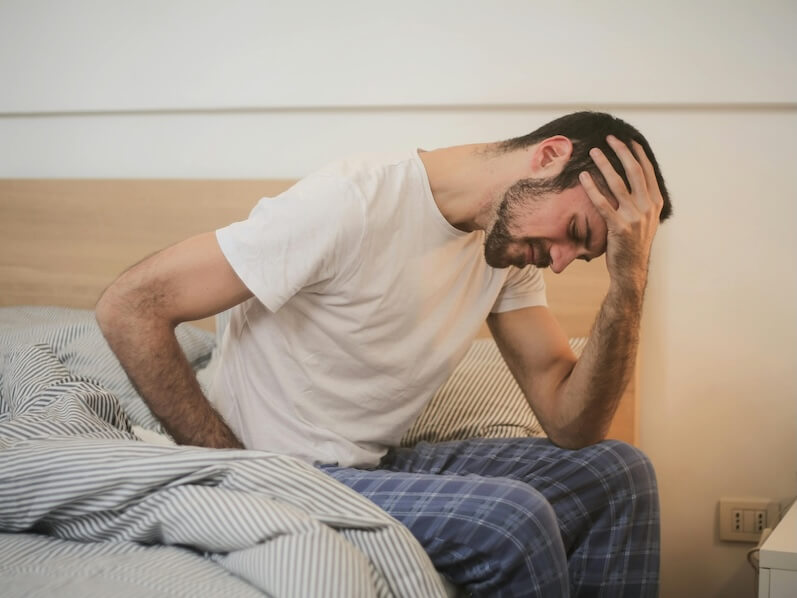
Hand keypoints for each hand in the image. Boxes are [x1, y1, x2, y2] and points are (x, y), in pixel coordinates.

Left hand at [579, 135, 663, 293]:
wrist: (631, 270)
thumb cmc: (633, 244)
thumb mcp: (645, 220)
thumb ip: (642, 201)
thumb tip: (633, 181)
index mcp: (655, 202)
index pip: (647, 171)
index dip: (637, 154)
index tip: (627, 140)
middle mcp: (647, 207)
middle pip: (634, 172)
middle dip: (622, 152)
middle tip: (610, 138)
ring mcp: (634, 217)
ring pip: (618, 184)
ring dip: (605, 165)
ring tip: (593, 152)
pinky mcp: (619, 227)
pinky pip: (602, 203)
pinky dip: (592, 188)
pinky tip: (583, 177)